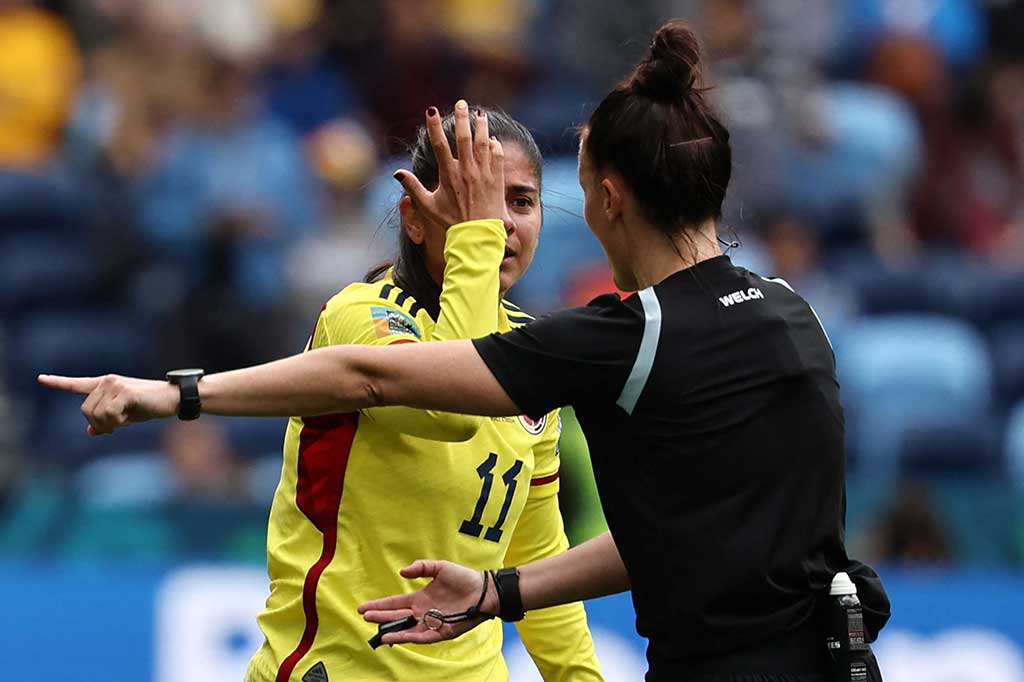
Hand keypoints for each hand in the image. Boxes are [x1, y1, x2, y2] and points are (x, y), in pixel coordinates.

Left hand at [37, 374, 177, 434]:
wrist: (173, 399)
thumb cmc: (151, 406)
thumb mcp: (125, 416)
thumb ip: (107, 421)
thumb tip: (90, 432)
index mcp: (106, 385)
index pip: (77, 384)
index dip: (58, 383)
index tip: (40, 379)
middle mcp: (107, 382)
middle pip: (86, 411)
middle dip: (99, 424)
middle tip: (116, 427)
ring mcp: (115, 385)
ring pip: (95, 415)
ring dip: (109, 425)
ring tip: (125, 421)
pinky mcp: (124, 392)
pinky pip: (109, 415)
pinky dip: (116, 423)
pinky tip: (128, 418)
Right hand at [358, 560, 498, 645]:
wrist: (483, 591)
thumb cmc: (464, 578)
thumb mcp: (440, 567)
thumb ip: (421, 567)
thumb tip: (402, 572)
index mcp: (420, 598)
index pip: (395, 603)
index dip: (380, 605)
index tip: (364, 607)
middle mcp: (422, 612)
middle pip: (397, 616)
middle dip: (381, 617)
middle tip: (365, 617)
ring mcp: (431, 623)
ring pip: (407, 629)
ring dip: (393, 630)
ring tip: (378, 631)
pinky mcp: (441, 632)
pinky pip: (422, 637)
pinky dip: (409, 637)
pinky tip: (397, 636)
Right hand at [394, 100, 505, 226]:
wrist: (476, 235)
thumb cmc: (450, 222)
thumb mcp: (428, 206)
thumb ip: (413, 187)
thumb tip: (397, 173)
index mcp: (448, 174)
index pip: (439, 144)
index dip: (434, 126)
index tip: (431, 110)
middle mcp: (466, 171)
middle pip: (464, 138)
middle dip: (463, 118)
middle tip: (462, 103)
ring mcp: (483, 174)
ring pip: (483, 144)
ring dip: (482, 127)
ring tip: (480, 114)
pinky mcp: (497, 180)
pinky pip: (497, 157)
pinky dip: (494, 146)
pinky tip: (492, 140)